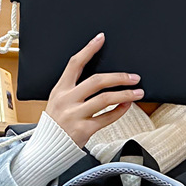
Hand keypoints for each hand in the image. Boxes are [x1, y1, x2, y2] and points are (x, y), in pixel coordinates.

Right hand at [45, 32, 143, 146]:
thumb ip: (74, 89)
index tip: (101, 38)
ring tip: (137, 92)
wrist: (48, 146)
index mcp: (60, 89)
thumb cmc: (57, 122)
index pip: (75, 63)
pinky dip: (120, 111)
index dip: (88, 49)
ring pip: (105, 99)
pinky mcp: (84, 129)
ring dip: (125, 94)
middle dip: (118, 77)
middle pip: (97, 81)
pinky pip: (107, 118)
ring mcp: (75, 115)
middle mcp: (67, 99)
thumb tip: (101, 78)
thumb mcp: (59, 100)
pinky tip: (127, 106)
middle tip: (134, 77)